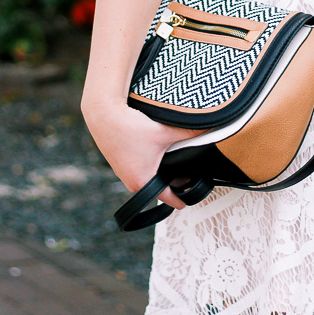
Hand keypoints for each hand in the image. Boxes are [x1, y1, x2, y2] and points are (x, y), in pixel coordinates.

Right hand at [82, 100, 199, 209]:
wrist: (103, 114)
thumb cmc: (130, 127)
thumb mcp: (164, 132)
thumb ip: (190, 133)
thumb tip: (210, 129)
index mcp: (144, 182)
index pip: (169, 199)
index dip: (184, 198)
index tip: (194, 195)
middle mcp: (132, 182)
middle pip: (161, 189)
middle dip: (176, 181)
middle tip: (190, 169)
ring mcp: (124, 174)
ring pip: (151, 178)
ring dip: (163, 170)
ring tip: (175, 156)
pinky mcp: (120, 163)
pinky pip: (141, 169)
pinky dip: (151, 163)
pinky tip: (158, 150)